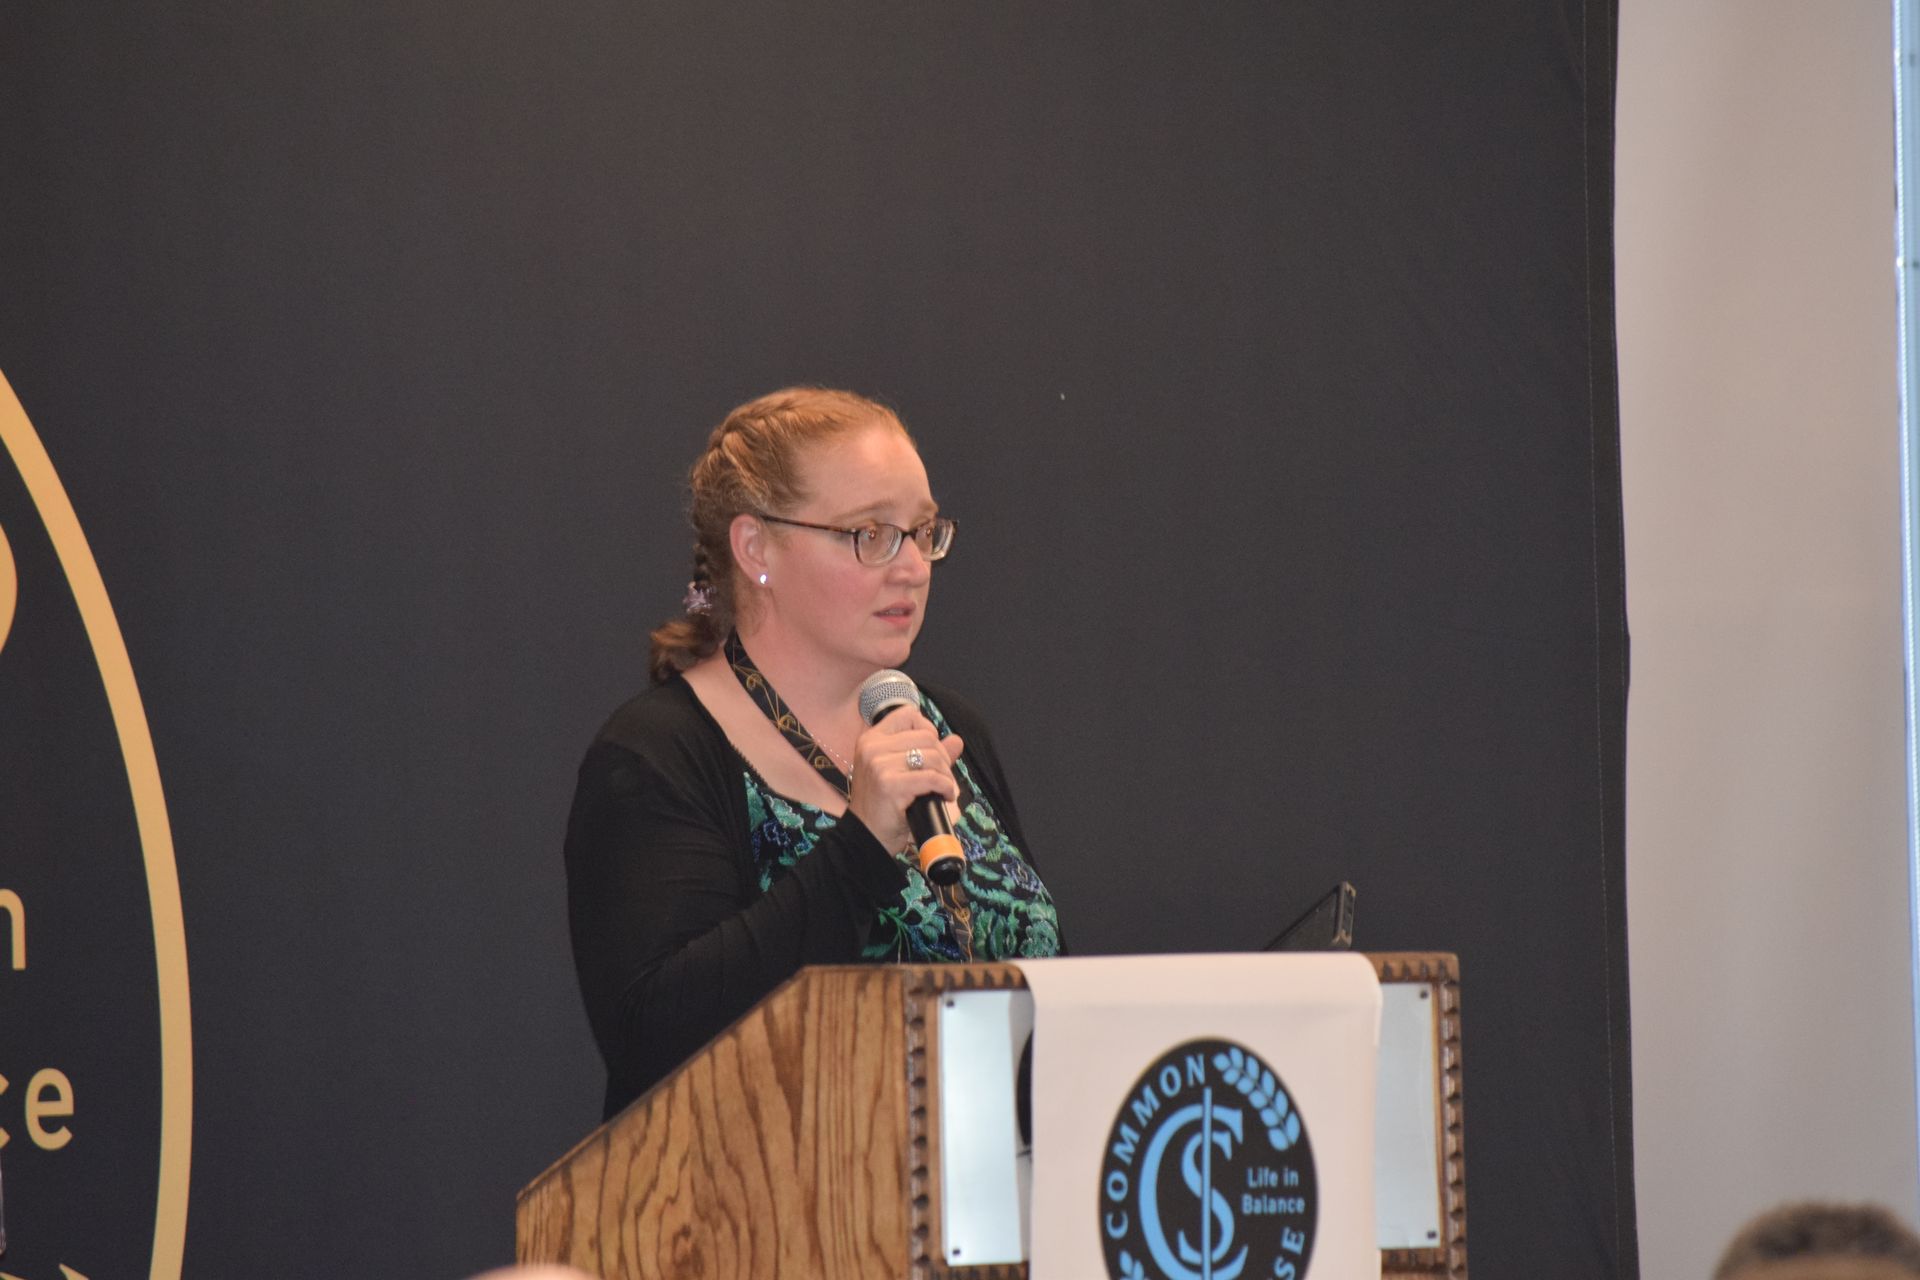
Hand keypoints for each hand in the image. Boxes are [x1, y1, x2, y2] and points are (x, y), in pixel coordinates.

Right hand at [846, 706, 964, 853]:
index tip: (930, 752)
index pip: (908, 715)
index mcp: (872, 739)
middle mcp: (872, 747)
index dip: (927, 730)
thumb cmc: (883, 806)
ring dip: (946, 775)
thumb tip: (956, 740)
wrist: (866, 837)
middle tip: (942, 777)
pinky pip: (931, 778)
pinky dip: (945, 787)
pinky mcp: (889, 784)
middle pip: (926, 736)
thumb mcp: (902, 773)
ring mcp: (878, 765)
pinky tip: (945, 796)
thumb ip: (929, 753)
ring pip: (932, 756)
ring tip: (944, 789)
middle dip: (942, 758)